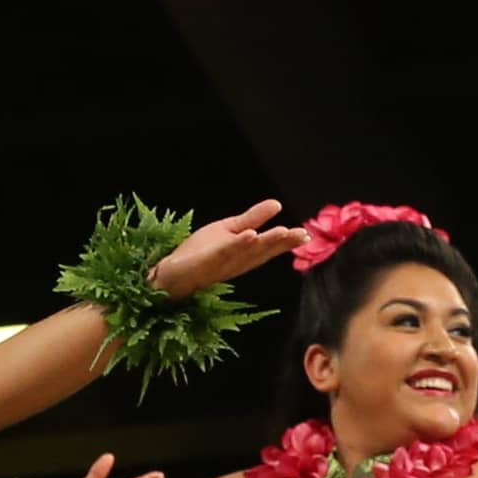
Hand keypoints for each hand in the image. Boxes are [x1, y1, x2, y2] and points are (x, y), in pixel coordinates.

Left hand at [148, 200, 308, 297]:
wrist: (171, 273)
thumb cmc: (201, 252)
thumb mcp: (230, 230)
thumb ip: (253, 218)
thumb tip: (277, 204)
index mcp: (245, 254)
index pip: (269, 247)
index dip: (288, 242)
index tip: (306, 235)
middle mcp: (237, 262)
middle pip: (262, 251)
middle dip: (282, 243)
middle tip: (303, 235)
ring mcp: (222, 263)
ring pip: (247, 252)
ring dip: (265, 242)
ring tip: (282, 231)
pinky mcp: (206, 262)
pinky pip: (223, 252)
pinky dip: (236, 245)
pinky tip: (249, 235)